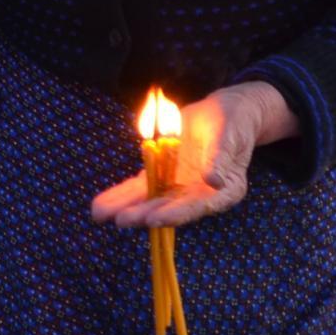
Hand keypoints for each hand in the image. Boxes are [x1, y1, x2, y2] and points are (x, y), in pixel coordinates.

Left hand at [89, 82, 296, 228]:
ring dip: (126, 207)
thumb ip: (221, 158)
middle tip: (122, 220)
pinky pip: (140, 186)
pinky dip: (121, 194)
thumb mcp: (230, 137)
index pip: (198, 206)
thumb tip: (214, 180)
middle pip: (169, 207)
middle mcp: (198, 195)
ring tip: (101, 215)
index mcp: (223, 191)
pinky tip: (102, 204)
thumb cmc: (233, 125)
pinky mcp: (162, 176)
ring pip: (149, 200)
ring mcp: (178, 186)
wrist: (225, 114)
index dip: (176, 214)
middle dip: (144, 214)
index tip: (155, 219)